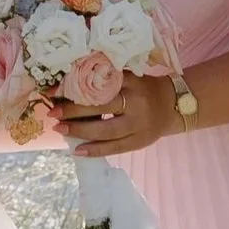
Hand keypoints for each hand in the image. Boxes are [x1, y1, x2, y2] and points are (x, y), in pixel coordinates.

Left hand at [54, 68, 182, 154]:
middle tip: (53, 112)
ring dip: (80, 131)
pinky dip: (95, 150)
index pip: (101, 84)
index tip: (54, 90)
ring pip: (106, 130)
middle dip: (74, 110)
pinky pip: (115, 148)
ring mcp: (139, 124)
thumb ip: (107, 79)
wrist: (174, 105)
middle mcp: (136, 102)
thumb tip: (70, 86)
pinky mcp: (140, 141)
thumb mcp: (130, 77)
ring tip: (60, 129)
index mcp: (132, 82)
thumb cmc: (144, 89)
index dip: (76, 87)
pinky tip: (77, 150)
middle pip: (102, 107)